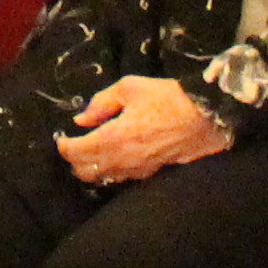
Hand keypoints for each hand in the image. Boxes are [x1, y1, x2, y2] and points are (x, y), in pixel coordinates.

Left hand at [58, 74, 231, 186]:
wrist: (205, 117)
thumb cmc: (167, 98)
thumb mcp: (130, 87)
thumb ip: (101, 103)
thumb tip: (81, 119)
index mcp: (112, 137)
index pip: (75, 152)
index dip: (63, 145)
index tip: (62, 136)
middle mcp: (121, 160)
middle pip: (83, 171)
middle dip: (74, 159)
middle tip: (74, 144)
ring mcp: (136, 171)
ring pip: (101, 179)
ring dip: (90, 168)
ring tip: (90, 152)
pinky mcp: (149, 175)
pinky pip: (119, 179)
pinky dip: (109, 172)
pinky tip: (112, 158)